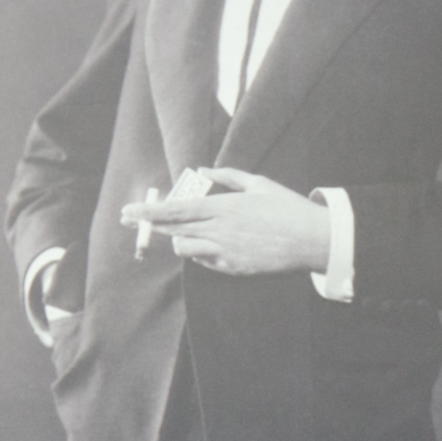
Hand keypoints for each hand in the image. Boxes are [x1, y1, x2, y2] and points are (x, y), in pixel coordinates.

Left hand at [119, 168, 330, 275]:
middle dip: (147, 224)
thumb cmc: (288, 208)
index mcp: (224, 207)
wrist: (313, 241)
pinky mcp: (233, 268)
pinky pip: (204, 261)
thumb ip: (228, 177)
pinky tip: (202, 243)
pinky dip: (198, 251)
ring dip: (176, 238)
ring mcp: (225, 252)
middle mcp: (220, 230)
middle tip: (128, 219)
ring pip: (184, 247)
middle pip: (173, 229)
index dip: (149, 211)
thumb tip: (203, 171)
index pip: (177, 210)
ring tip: (173, 230)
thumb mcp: (259, 184)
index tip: (129, 210)